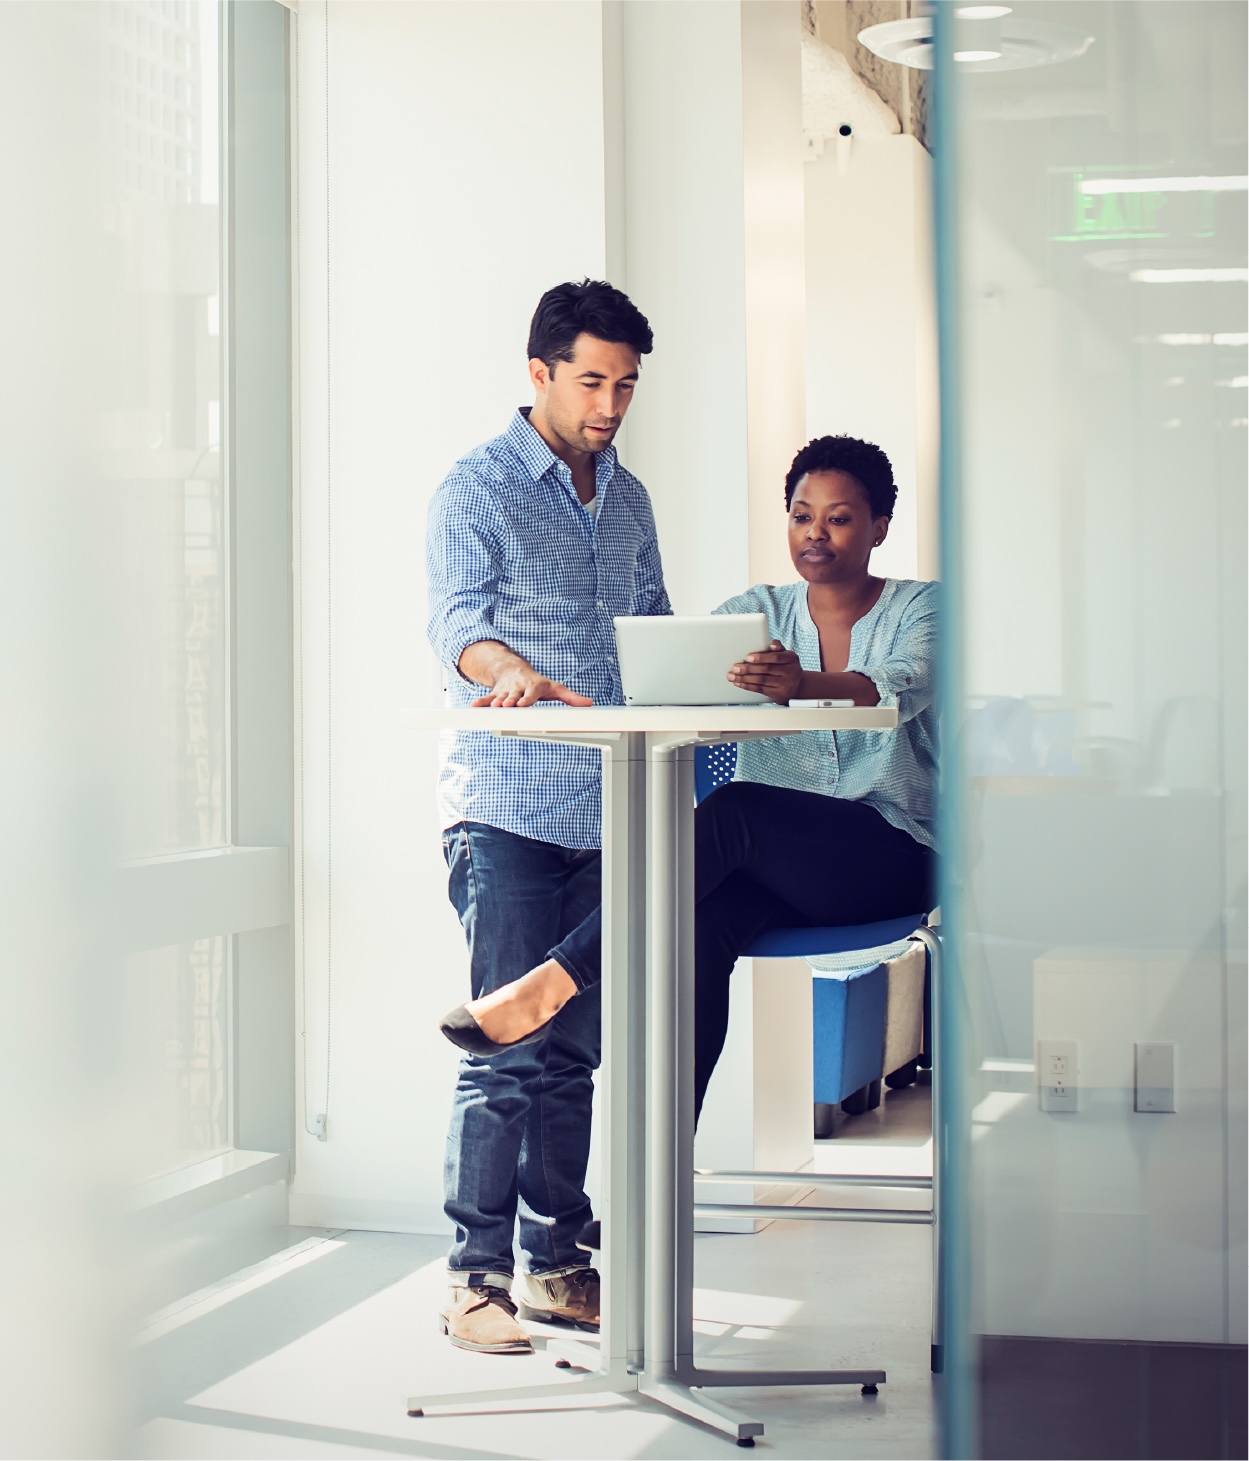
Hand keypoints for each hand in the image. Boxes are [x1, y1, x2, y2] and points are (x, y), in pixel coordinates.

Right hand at [472, 666, 593, 708]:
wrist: (514, 670)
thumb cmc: (538, 683)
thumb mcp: (555, 688)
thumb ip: (570, 697)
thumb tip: (589, 704)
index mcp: (533, 686)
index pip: (531, 693)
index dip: (527, 698)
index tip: (523, 704)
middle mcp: (519, 688)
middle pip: (514, 696)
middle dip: (510, 701)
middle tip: (507, 706)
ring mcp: (506, 691)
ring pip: (501, 698)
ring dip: (496, 703)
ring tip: (493, 708)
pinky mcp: (496, 694)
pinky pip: (487, 698)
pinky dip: (481, 702)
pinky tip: (474, 707)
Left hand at [726, 640, 802, 705]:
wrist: (797, 685)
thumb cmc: (786, 666)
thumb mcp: (785, 655)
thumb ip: (777, 648)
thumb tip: (772, 643)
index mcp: (792, 658)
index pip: (776, 657)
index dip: (762, 657)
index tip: (748, 657)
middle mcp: (791, 672)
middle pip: (767, 669)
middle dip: (748, 668)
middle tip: (736, 667)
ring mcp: (786, 685)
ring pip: (761, 680)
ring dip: (744, 678)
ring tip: (732, 675)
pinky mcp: (779, 695)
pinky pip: (760, 689)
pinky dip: (747, 686)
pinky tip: (739, 682)